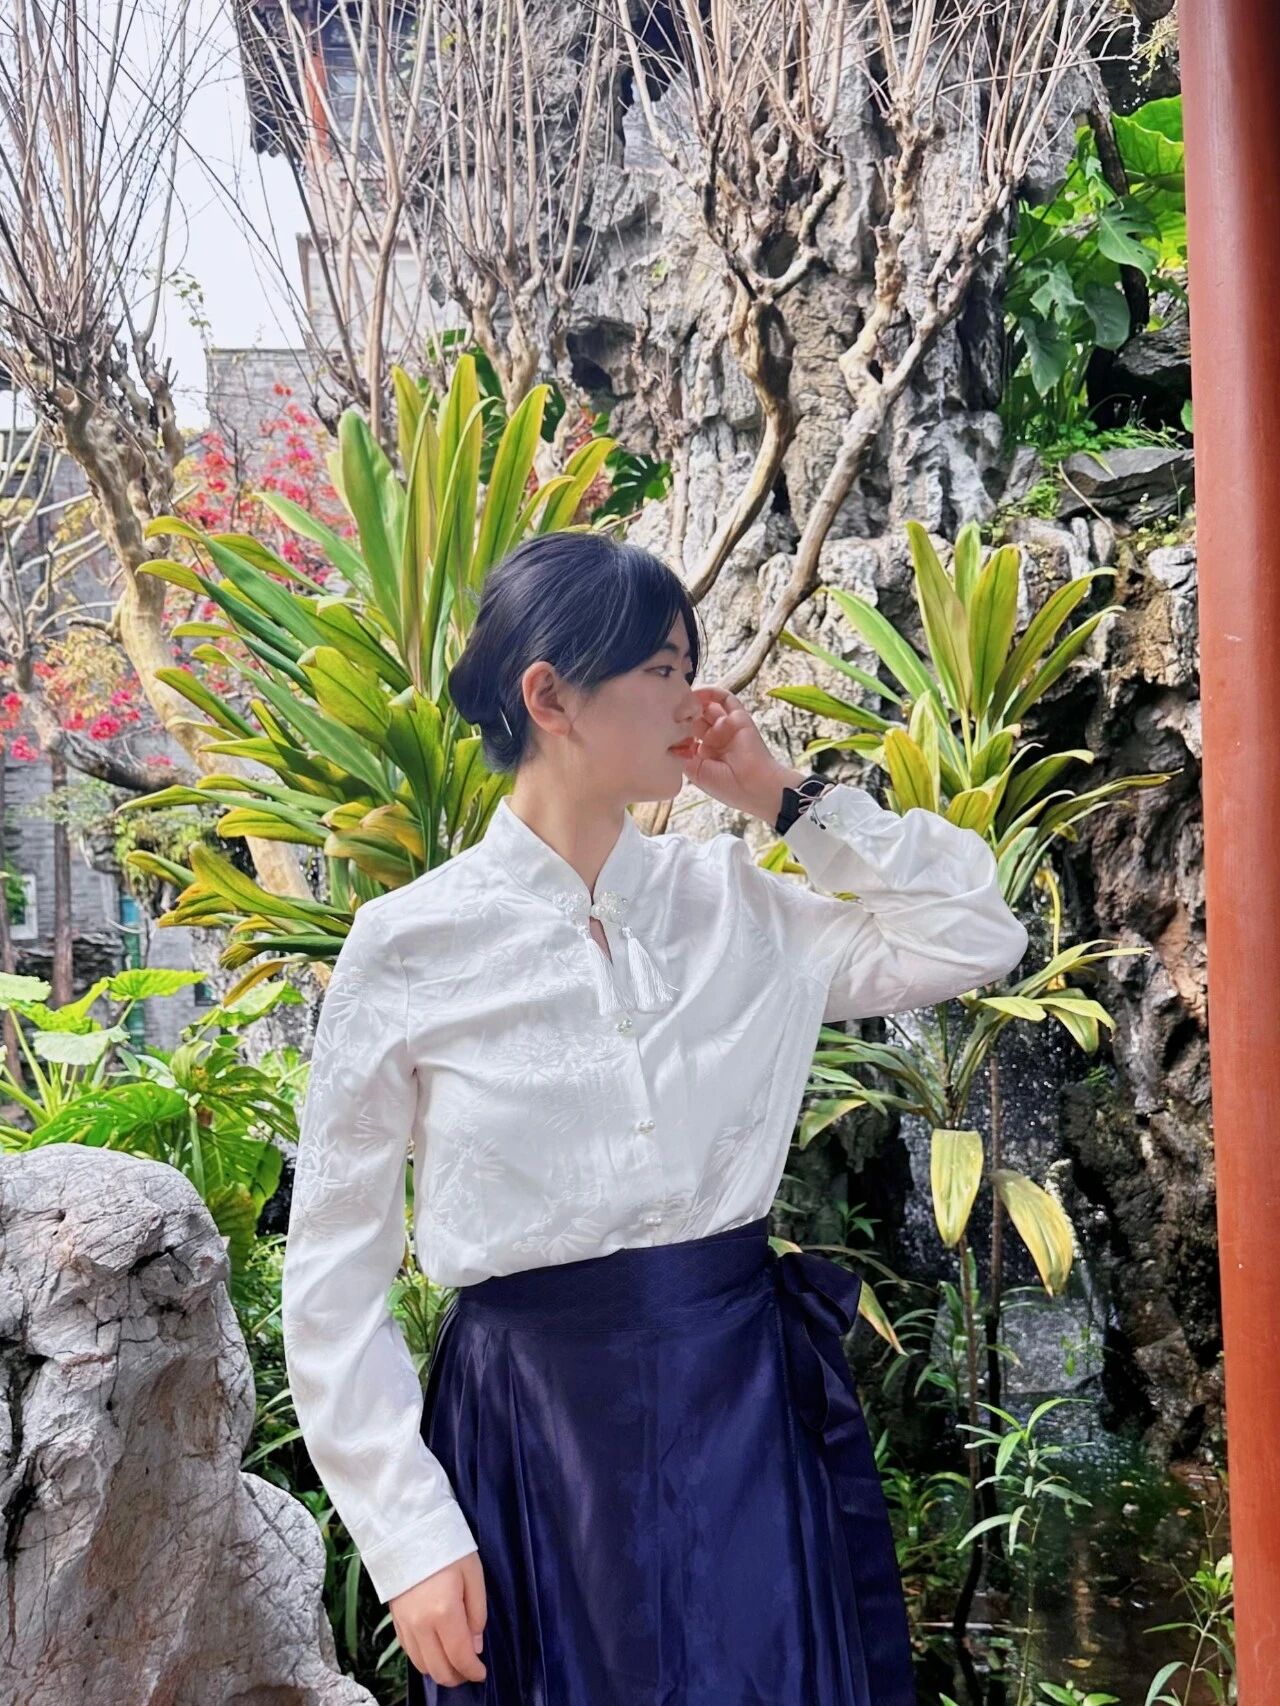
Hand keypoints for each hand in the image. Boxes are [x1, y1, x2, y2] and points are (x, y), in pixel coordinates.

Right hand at [390, 1550, 487, 1686]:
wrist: (408, 1529)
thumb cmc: (448, 1546)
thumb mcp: (473, 1574)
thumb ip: (477, 1613)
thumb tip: (475, 1646)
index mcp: (444, 1612)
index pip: (460, 1657)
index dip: (473, 1671)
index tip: (482, 1673)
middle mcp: (421, 1625)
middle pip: (439, 1669)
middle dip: (458, 1676)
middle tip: (470, 1670)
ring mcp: (405, 1625)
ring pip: (422, 1666)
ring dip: (440, 1671)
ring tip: (455, 1663)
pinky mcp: (395, 1621)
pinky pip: (409, 1653)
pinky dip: (424, 1660)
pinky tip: (436, 1652)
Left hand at [675, 685, 800, 822]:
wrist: (753, 787)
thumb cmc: (727, 786)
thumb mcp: (696, 773)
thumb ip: (682, 754)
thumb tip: (669, 738)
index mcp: (704, 754)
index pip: (686, 734)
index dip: (673, 727)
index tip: (659, 724)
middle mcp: (714, 739)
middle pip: (695, 718)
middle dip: (682, 713)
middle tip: (668, 710)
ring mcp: (726, 727)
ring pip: (708, 707)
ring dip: (694, 701)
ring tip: (681, 701)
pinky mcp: (739, 717)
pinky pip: (726, 699)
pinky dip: (712, 692)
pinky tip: (697, 693)